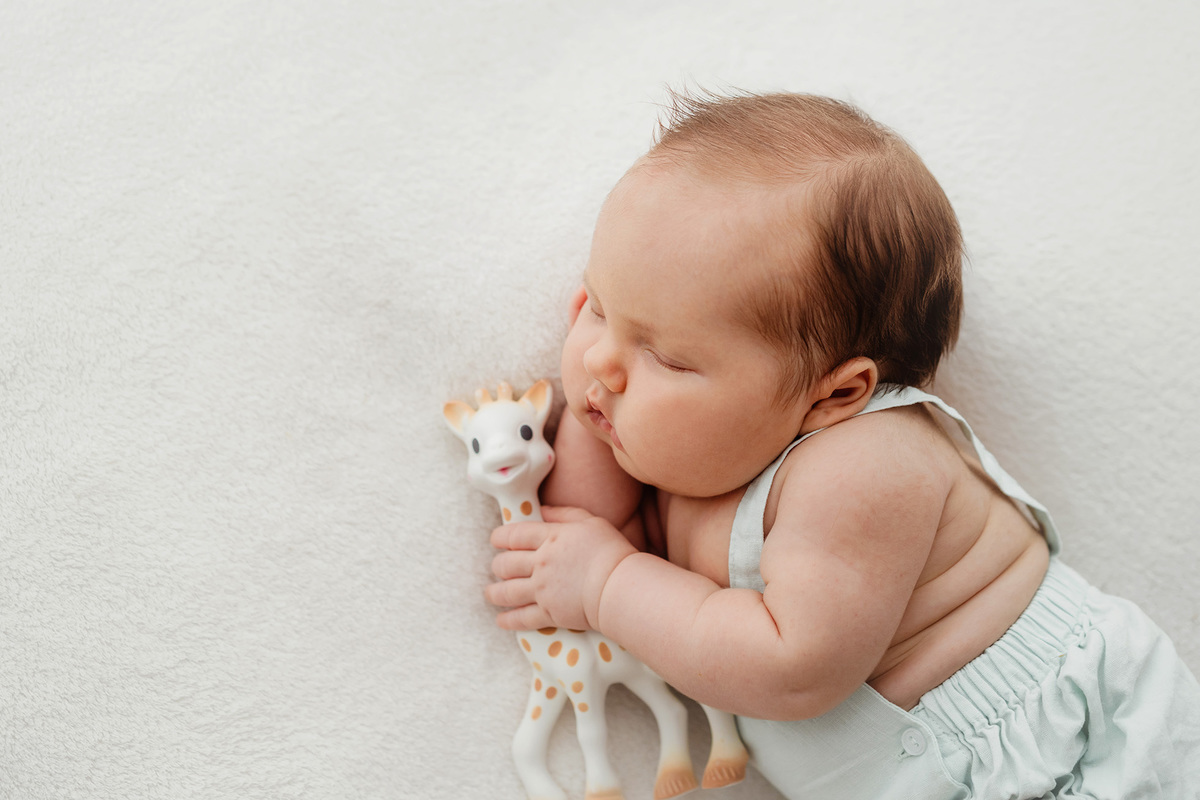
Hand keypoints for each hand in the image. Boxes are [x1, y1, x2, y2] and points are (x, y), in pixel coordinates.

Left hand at [486, 506, 637, 631]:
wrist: (619, 586)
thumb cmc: (611, 550)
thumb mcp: (590, 521)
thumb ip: (564, 514)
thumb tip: (542, 510)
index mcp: (549, 538)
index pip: (514, 535)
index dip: (500, 537)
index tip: (495, 540)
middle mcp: (540, 563)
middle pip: (506, 564)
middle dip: (497, 565)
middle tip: (497, 567)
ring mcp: (542, 590)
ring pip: (507, 592)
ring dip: (494, 593)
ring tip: (490, 594)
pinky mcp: (549, 613)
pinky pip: (522, 618)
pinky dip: (508, 620)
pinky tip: (501, 621)